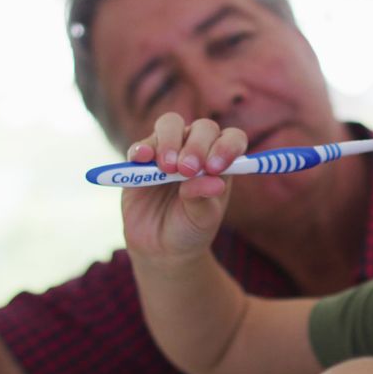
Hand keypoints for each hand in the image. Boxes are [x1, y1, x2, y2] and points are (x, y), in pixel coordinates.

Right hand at [122, 113, 246, 266]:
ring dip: (170, 141)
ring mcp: (169, 151)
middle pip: (202, 128)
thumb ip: (204, 197)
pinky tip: (141, 159)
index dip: (227, 146)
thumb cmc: (191, 229)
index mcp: (220, 161)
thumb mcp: (203, 219)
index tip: (214, 167)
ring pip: (171, 125)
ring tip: (167, 168)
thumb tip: (214, 182)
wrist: (160, 248)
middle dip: (196, 145)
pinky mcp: (141, 161)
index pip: (231, 138)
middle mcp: (197, 150)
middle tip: (187, 170)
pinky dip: (141, 148)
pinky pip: (141, 146)